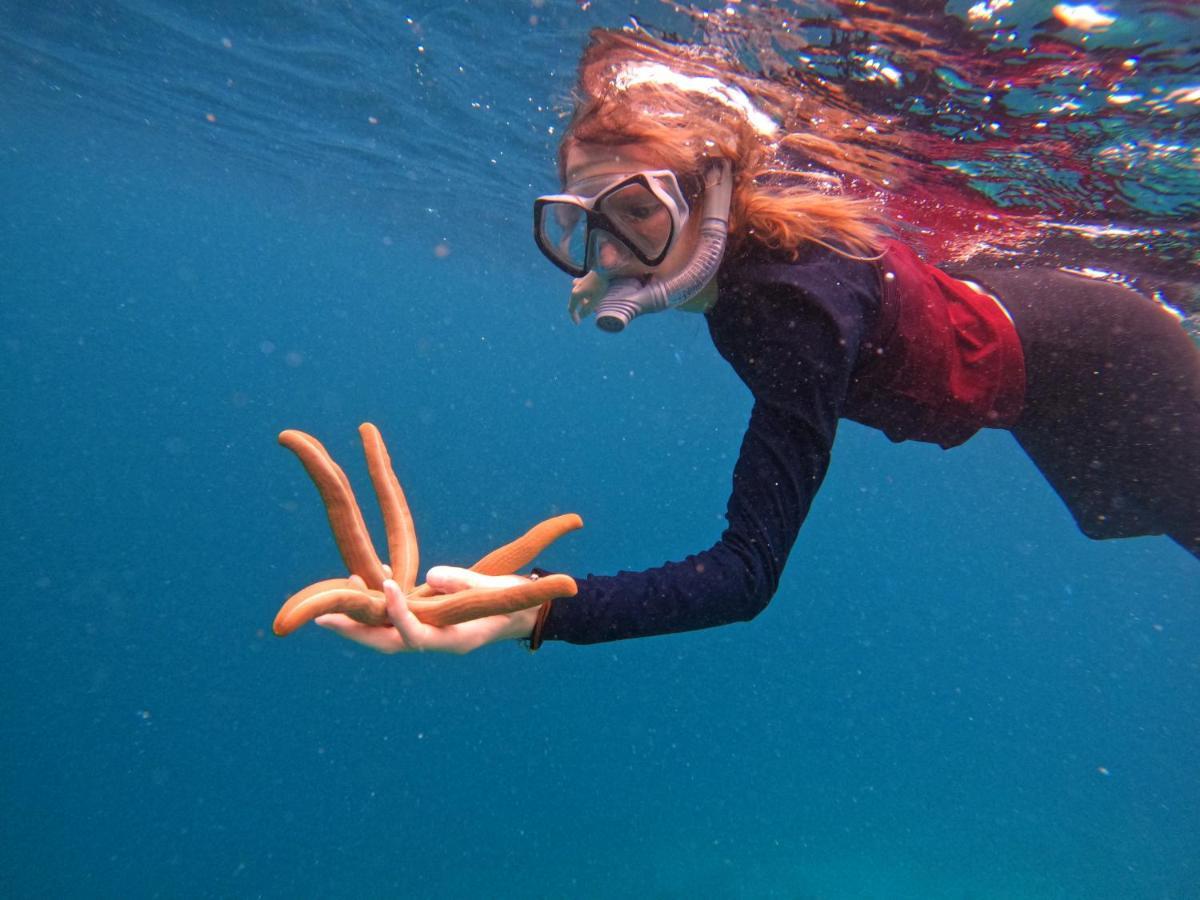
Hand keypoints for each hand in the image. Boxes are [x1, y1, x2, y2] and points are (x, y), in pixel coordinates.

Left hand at [315, 567, 539, 654]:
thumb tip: (431, 576)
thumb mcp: (497, 588)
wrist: (526, 611)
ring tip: (331, 603)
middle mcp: (437, 641)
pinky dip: (382, 602)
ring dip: (360, 620)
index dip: (398, 614)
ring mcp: (432, 632)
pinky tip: (369, 579)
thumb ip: (466, 583)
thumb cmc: (516, 601)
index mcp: (455, 641)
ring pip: (388, 633)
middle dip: (356, 632)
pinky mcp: (430, 620)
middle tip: (323, 619)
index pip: (416, 635)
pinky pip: (398, 618)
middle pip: (389, 643)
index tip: (387, 587)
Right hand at [568, 271, 608, 323]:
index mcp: (575, 295)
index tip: (578, 323)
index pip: (571, 309)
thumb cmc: (600, 285)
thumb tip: (581, 316)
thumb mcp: (595, 300)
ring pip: (580, 296)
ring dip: (586, 301)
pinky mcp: (583, 279)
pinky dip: (587, 294)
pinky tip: (593, 293)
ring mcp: (578, 283)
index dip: (574, 317)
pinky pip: (582, 290)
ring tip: (597, 301)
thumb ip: (587, 309)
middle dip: (584, 308)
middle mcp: (575, 289)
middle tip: (594, 310)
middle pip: (576, 303)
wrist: (603, 268)